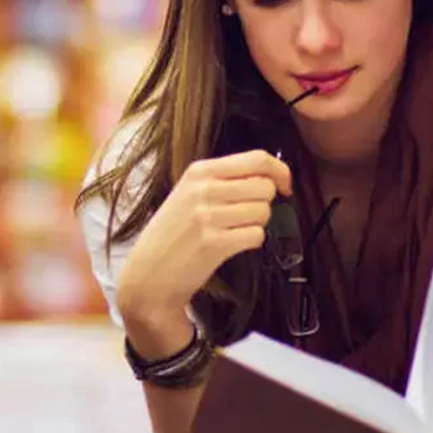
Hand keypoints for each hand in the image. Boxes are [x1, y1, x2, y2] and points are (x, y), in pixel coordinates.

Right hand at [115, 150, 290, 331]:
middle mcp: (203, 189)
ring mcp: (208, 216)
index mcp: (199, 171)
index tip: (284, 186)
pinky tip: (230, 245)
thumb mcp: (189, 193)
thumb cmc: (173, 234)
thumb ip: (224, 180)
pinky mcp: (214, 243)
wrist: (148, 273)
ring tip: (232, 232)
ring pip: (264, 211)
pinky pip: (257, 236)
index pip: (257, 158)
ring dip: (256, 224)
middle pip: (265, 186)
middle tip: (245, 216)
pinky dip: (250, 242)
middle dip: (265, 203)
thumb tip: (271, 176)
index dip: (280, 171)